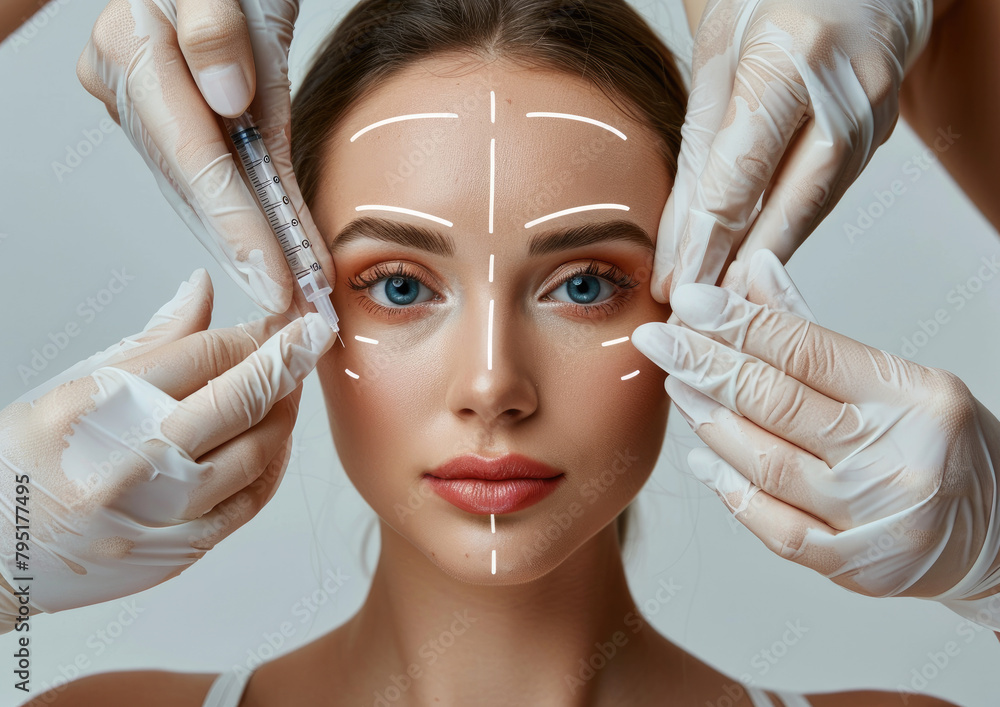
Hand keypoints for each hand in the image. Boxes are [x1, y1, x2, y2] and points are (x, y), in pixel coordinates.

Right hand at [0, 269, 335, 632]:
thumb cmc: (25, 468)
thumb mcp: (72, 389)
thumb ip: (152, 342)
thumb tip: (203, 289)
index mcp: (100, 408)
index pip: (207, 355)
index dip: (257, 332)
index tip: (283, 318)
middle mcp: (135, 461)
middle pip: (241, 398)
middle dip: (291, 358)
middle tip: (316, 334)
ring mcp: (162, 512)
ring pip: (259, 450)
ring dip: (285, 410)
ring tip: (289, 385)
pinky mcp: (182, 549)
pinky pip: (251, 500)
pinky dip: (273, 463)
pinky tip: (275, 438)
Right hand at [75, 0, 334, 317]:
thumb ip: (216, 31)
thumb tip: (224, 100)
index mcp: (133, 45)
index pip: (195, 153)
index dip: (239, 222)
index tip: (277, 272)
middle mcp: (125, 78)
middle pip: (193, 181)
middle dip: (245, 246)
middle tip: (289, 299)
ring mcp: (140, 97)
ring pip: (198, 184)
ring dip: (244, 238)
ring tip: (287, 285)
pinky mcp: (163, 109)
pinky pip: (206, 167)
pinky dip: (242, 207)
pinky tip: (268, 245)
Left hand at [631, 250, 999, 629]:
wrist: (997, 533)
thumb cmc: (939, 446)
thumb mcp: (896, 379)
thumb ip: (814, 334)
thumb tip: (753, 273)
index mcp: (913, 399)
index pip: (807, 351)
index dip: (739, 324)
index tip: (690, 301)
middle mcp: (896, 459)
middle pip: (777, 403)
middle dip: (705, 365)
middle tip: (658, 340)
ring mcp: (872, 518)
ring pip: (765, 463)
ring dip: (708, 420)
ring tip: (675, 386)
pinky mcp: (853, 566)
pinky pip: (773, 526)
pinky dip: (730, 489)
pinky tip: (701, 456)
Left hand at [651, 0, 932, 301]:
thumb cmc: (768, 9)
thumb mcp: (715, 65)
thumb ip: (700, 151)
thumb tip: (678, 241)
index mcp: (791, 57)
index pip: (741, 171)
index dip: (707, 240)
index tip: (677, 287)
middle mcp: (846, 88)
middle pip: (789, 202)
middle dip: (738, 267)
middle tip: (700, 316)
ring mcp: (875, 113)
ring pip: (812, 207)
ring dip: (765, 258)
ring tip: (721, 303)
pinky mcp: (882, 135)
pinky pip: (825, 195)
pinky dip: (788, 230)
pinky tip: (756, 261)